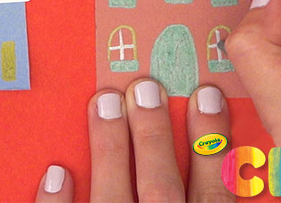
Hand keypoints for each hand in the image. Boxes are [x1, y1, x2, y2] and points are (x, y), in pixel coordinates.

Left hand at [35, 81, 232, 202]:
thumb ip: (211, 198)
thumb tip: (224, 165)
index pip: (214, 191)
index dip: (211, 141)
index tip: (206, 96)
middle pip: (160, 186)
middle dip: (153, 133)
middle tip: (145, 88)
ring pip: (114, 197)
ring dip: (110, 148)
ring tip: (104, 103)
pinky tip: (57, 173)